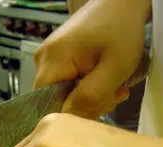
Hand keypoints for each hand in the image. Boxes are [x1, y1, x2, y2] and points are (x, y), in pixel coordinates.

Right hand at [34, 0, 150, 118]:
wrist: (121, 2)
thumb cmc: (121, 29)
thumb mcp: (114, 67)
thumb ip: (90, 96)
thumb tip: (69, 118)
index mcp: (51, 61)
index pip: (46, 103)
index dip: (70, 112)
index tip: (99, 106)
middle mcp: (41, 60)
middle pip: (55, 99)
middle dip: (86, 103)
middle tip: (115, 95)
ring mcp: (47, 58)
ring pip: (63, 93)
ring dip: (89, 95)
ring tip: (114, 86)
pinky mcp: (56, 57)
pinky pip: (66, 82)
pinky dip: (86, 86)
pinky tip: (104, 79)